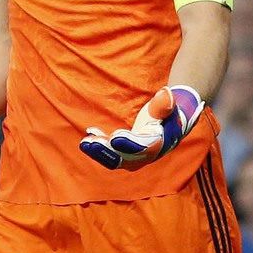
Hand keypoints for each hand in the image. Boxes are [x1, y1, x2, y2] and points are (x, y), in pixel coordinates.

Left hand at [79, 86, 205, 170]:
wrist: (167, 128)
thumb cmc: (165, 115)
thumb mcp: (166, 108)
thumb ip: (164, 103)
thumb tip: (166, 92)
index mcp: (157, 145)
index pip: (142, 147)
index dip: (129, 143)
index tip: (115, 136)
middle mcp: (145, 157)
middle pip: (124, 157)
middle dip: (107, 151)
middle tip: (92, 142)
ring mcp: (133, 159)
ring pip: (114, 159)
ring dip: (99, 152)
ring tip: (85, 142)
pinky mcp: (124, 157)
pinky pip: (109, 156)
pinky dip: (98, 149)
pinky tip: (88, 138)